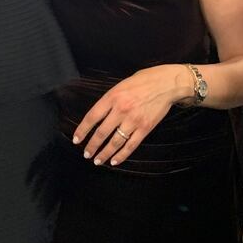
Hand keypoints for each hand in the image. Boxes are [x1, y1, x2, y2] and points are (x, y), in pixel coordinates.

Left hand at [72, 65, 189, 166]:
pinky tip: (114, 161)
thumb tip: (98, 116)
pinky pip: (131, 145)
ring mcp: (133, 120)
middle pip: (102, 132)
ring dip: (105, 153)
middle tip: (86, 153)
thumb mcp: (121, 85)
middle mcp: (121, 110)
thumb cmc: (143, 81)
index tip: (76, 139)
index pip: (92, 117)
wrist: (166, 83)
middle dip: (92, 146)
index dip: (82, 130)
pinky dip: (122, 155)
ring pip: (115, 142)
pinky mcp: (145, 128)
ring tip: (97, 160)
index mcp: (112, 97)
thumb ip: (109, 100)